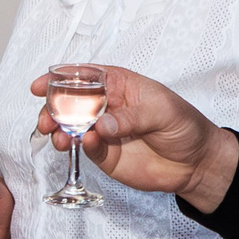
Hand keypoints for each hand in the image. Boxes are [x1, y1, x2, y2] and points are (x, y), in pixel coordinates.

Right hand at [33, 67, 238, 207]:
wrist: (197, 162)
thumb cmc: (185, 126)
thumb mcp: (163, 112)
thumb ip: (131, 117)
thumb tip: (102, 125)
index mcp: (120, 84)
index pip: (85, 76)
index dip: (61, 78)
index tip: (42, 85)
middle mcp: (107, 106)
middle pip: (70, 102)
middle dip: (53, 108)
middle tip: (46, 118)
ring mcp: (104, 131)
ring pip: (72, 126)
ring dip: (59, 129)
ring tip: (57, 136)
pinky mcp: (105, 154)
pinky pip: (87, 148)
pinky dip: (80, 146)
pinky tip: (84, 144)